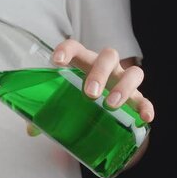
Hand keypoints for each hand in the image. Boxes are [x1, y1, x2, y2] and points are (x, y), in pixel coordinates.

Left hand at [26, 39, 154, 135]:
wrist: (105, 110)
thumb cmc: (78, 100)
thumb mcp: (62, 102)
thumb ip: (46, 112)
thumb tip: (31, 129)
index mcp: (83, 62)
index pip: (75, 48)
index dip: (65, 50)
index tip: (56, 61)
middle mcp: (106, 68)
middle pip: (108, 57)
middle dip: (99, 74)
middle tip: (89, 94)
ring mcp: (124, 81)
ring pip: (132, 73)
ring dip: (123, 87)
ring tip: (111, 105)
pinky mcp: (137, 98)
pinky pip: (145, 99)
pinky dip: (146, 107)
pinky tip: (145, 117)